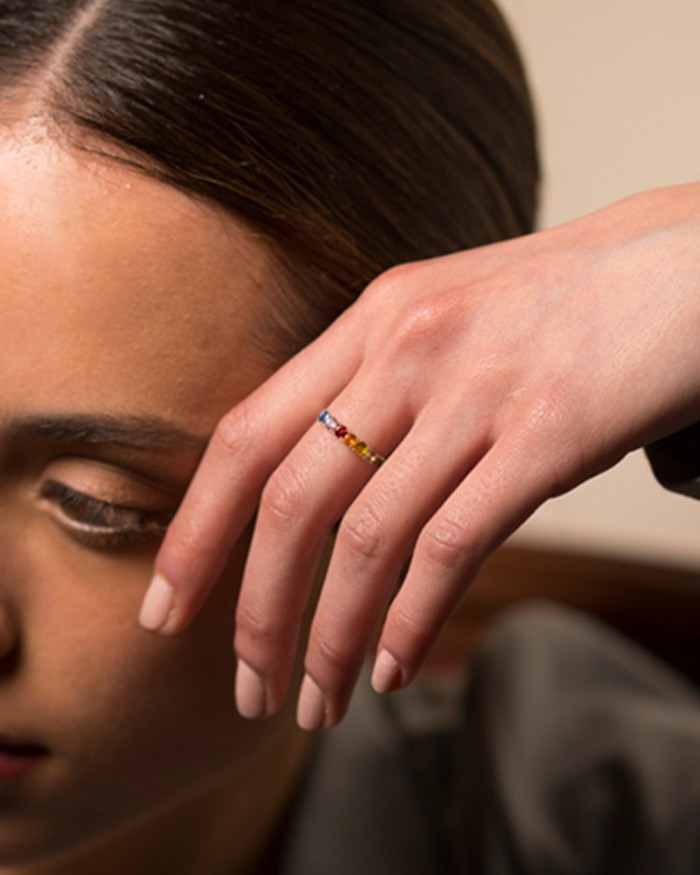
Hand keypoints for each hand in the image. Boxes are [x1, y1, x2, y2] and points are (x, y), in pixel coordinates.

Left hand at [142, 183, 699, 728]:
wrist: (677, 269)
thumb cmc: (557, 304)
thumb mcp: (443, 320)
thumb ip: (375, 384)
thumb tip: (317, 487)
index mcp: (371, 320)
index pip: (244, 435)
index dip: (194, 529)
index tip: (169, 607)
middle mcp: (407, 350)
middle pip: (290, 501)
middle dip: (255, 611)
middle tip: (249, 687)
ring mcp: (475, 393)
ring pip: (367, 539)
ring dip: (331, 637)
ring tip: (321, 702)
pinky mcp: (547, 435)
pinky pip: (453, 547)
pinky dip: (412, 619)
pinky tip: (394, 664)